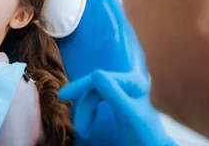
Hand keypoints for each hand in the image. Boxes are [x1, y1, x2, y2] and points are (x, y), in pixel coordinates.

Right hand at [58, 70, 175, 145]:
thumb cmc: (145, 134)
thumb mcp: (128, 114)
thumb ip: (114, 93)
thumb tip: (95, 73)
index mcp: (133, 81)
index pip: (100, 79)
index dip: (80, 86)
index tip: (62, 96)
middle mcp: (127, 82)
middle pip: (95, 88)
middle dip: (85, 108)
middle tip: (79, 128)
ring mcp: (122, 92)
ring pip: (94, 96)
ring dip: (86, 113)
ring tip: (83, 131)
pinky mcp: (117, 102)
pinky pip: (97, 102)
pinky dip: (89, 113)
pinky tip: (87, 122)